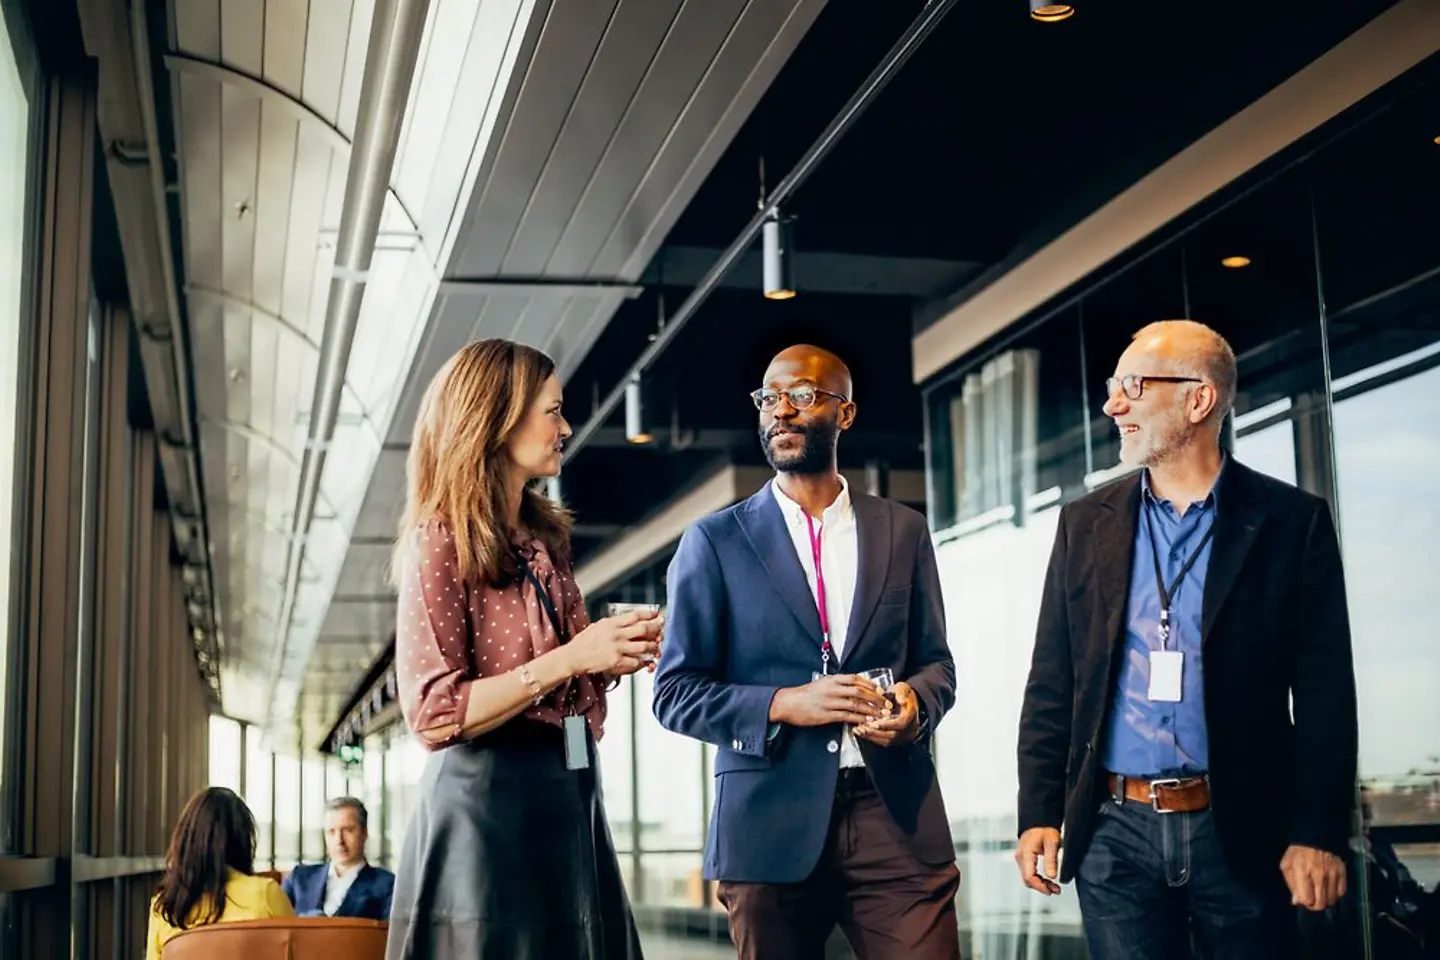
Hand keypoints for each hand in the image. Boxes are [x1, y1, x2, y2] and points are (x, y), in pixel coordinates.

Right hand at [563, 611, 662, 676]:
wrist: (573, 657)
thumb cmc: (584, 642)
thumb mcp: (599, 625)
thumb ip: (614, 623)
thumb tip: (629, 620)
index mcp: (612, 623)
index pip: (635, 615)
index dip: (649, 615)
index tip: (657, 615)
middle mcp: (616, 634)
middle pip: (643, 629)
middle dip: (656, 628)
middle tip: (662, 629)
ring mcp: (617, 648)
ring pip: (644, 646)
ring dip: (653, 647)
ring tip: (656, 647)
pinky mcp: (616, 662)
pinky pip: (636, 662)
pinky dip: (643, 663)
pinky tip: (645, 662)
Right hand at [769, 674, 889, 727]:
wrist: (789, 703)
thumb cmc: (805, 694)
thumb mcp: (821, 683)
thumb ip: (837, 684)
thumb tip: (853, 687)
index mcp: (832, 680)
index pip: (855, 679)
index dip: (870, 684)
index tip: (880, 690)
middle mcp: (832, 689)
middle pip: (859, 692)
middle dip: (875, 698)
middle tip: (886, 704)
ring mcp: (830, 702)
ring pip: (855, 704)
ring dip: (870, 710)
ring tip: (880, 714)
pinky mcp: (827, 715)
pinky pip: (847, 716)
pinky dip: (859, 718)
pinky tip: (866, 721)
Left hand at [854, 681, 918, 746]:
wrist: (905, 702)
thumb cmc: (901, 695)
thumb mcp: (902, 688)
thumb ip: (901, 693)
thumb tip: (901, 699)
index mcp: (912, 716)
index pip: (901, 724)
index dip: (887, 725)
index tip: (873, 723)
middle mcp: (910, 728)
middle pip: (893, 735)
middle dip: (875, 732)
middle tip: (861, 727)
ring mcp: (904, 736)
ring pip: (887, 741)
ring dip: (871, 736)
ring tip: (859, 729)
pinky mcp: (897, 740)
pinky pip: (884, 742)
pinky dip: (872, 738)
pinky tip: (862, 732)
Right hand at [1015, 827, 1062, 895]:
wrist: (1040, 820)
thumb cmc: (1045, 829)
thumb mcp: (1052, 843)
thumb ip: (1051, 860)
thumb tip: (1052, 876)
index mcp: (1025, 853)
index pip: (1029, 877)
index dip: (1040, 886)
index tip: (1051, 891)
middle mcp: (1020, 857)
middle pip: (1027, 880)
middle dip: (1041, 887)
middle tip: (1056, 890)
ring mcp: (1021, 858)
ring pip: (1028, 878)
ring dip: (1040, 884)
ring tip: (1054, 888)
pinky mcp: (1024, 859)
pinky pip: (1029, 873)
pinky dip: (1038, 879)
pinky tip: (1048, 880)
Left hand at [1280, 844, 1345, 910]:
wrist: (1316, 835)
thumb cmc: (1298, 851)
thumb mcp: (1287, 864)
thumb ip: (1291, 884)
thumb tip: (1296, 902)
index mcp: (1302, 871)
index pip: (1307, 899)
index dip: (1304, 902)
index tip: (1303, 898)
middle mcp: (1318, 874)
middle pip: (1321, 903)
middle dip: (1314, 905)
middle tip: (1312, 900)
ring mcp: (1332, 873)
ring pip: (1332, 900)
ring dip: (1325, 900)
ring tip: (1320, 892)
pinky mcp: (1342, 872)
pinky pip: (1341, 892)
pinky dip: (1335, 894)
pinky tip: (1329, 888)